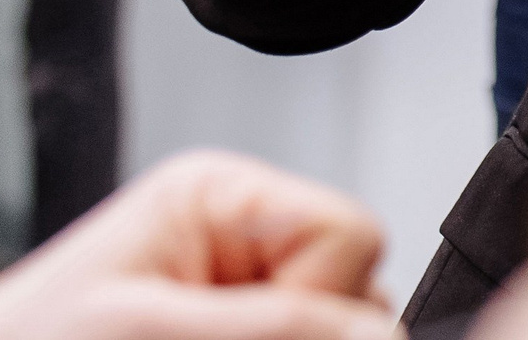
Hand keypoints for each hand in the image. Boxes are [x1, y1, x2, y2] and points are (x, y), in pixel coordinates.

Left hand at [0, 150, 395, 339]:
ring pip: (327, 333)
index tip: (244, 323)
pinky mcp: (226, 334)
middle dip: (297, 333)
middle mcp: (243, 248)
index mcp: (225, 200)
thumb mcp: (151, 326)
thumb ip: (279, 326)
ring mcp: (238, 304)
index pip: (349, 234)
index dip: (317, 292)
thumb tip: (377, 333)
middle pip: (350, 297)